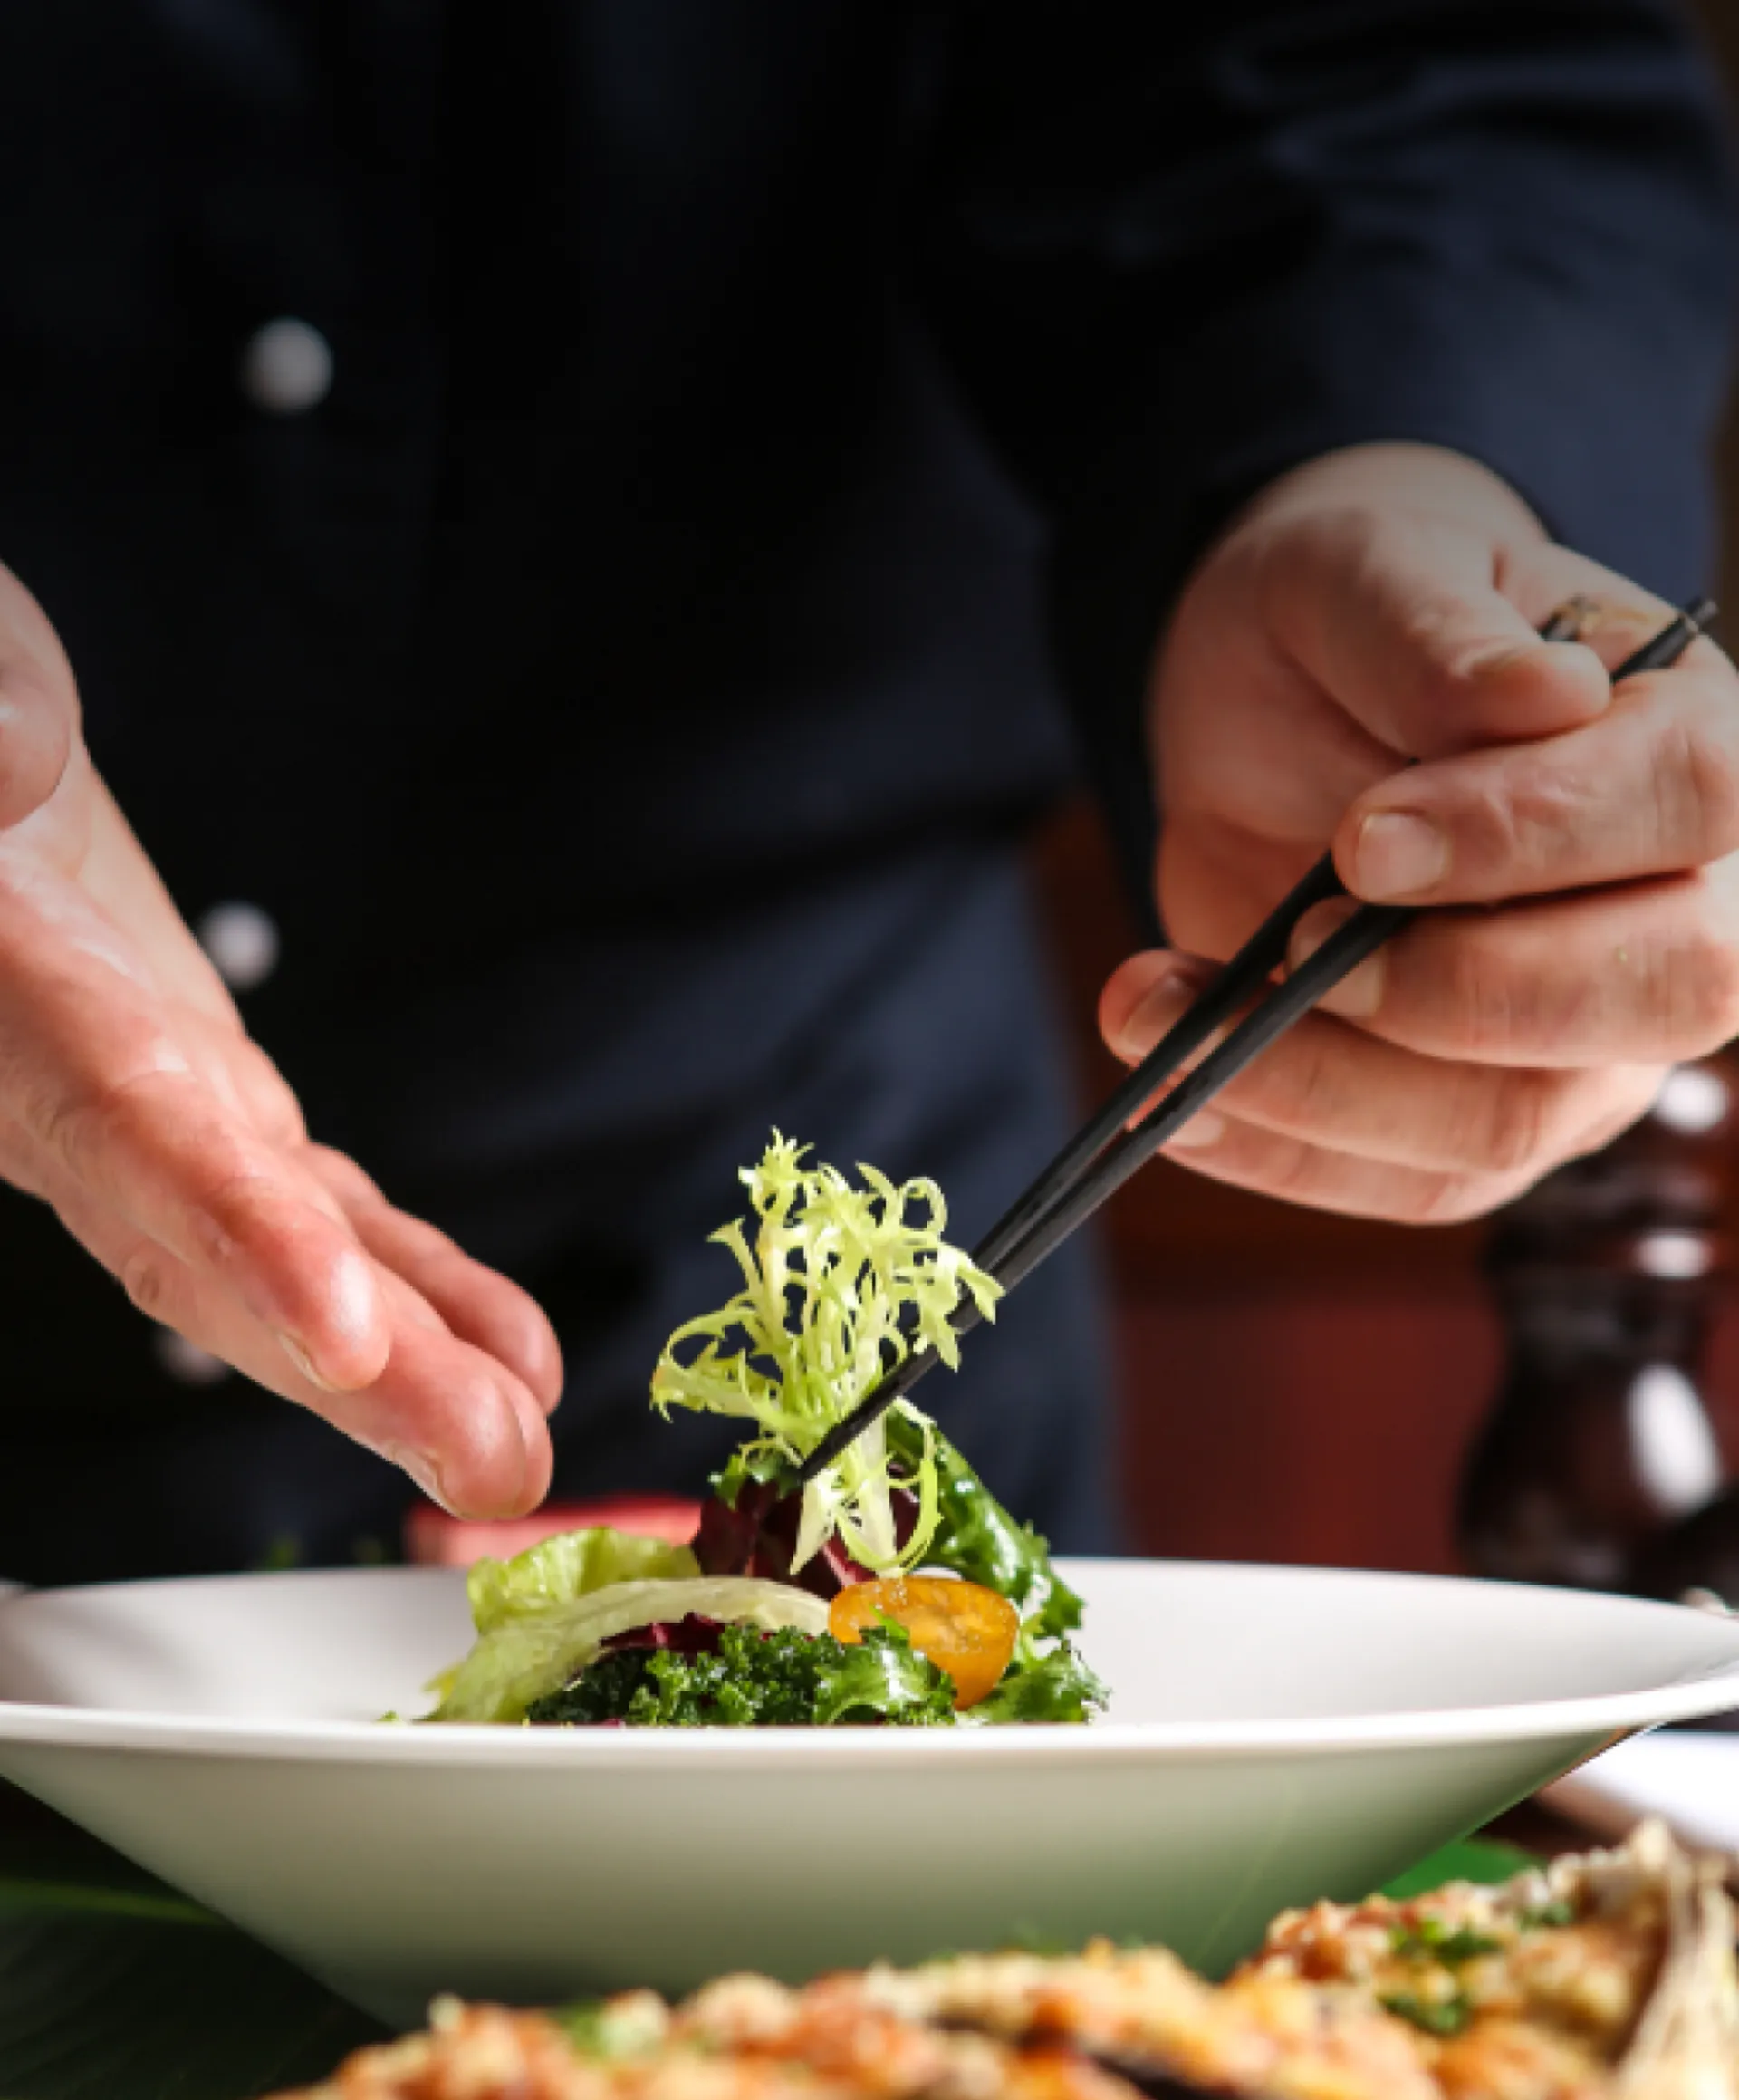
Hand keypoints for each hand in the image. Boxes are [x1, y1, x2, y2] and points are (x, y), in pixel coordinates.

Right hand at [0, 560, 559, 1512]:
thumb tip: (12, 745)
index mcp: (21, 1012)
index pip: (131, 1135)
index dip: (235, 1235)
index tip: (343, 1330)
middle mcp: (78, 1101)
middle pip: (221, 1257)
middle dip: (357, 1374)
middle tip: (491, 1462)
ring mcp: (157, 1123)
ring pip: (288, 1263)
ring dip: (408, 1367)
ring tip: (519, 1445)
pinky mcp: (217, 1114)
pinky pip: (323, 1215)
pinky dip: (415, 1286)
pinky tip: (505, 1349)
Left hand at [1099, 443, 1738, 1221]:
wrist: (1281, 702)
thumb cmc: (1354, 619)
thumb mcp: (1365, 571)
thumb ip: (1435, 638)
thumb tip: (1542, 699)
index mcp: (1691, 739)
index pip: (1696, 799)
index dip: (1532, 835)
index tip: (1361, 838)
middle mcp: (1684, 905)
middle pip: (1660, 994)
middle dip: (1450, 991)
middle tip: (1286, 945)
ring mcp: (1591, 1034)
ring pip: (1509, 1121)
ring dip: (1312, 1086)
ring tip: (1155, 1010)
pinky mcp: (1484, 1114)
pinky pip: (1407, 1181)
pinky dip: (1276, 1150)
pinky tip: (1168, 1094)